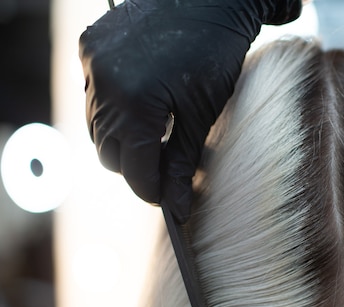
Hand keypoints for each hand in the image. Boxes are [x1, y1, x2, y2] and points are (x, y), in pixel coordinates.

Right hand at [79, 0, 301, 221]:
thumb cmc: (216, 56)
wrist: (208, 0)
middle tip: (163, 168)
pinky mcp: (89, 45)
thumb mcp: (202, 115)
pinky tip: (139, 101)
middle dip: (135, 166)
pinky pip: (92, 92)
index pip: (133, 169)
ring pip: (96, 125)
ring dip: (121, 138)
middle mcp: (104, 83)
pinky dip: (111, 106)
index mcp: (135, 104)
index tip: (167, 200)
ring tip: (153, 134)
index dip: (151, 190)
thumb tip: (177, 209)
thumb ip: (183, 163)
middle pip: (109, 151)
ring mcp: (92, 61)